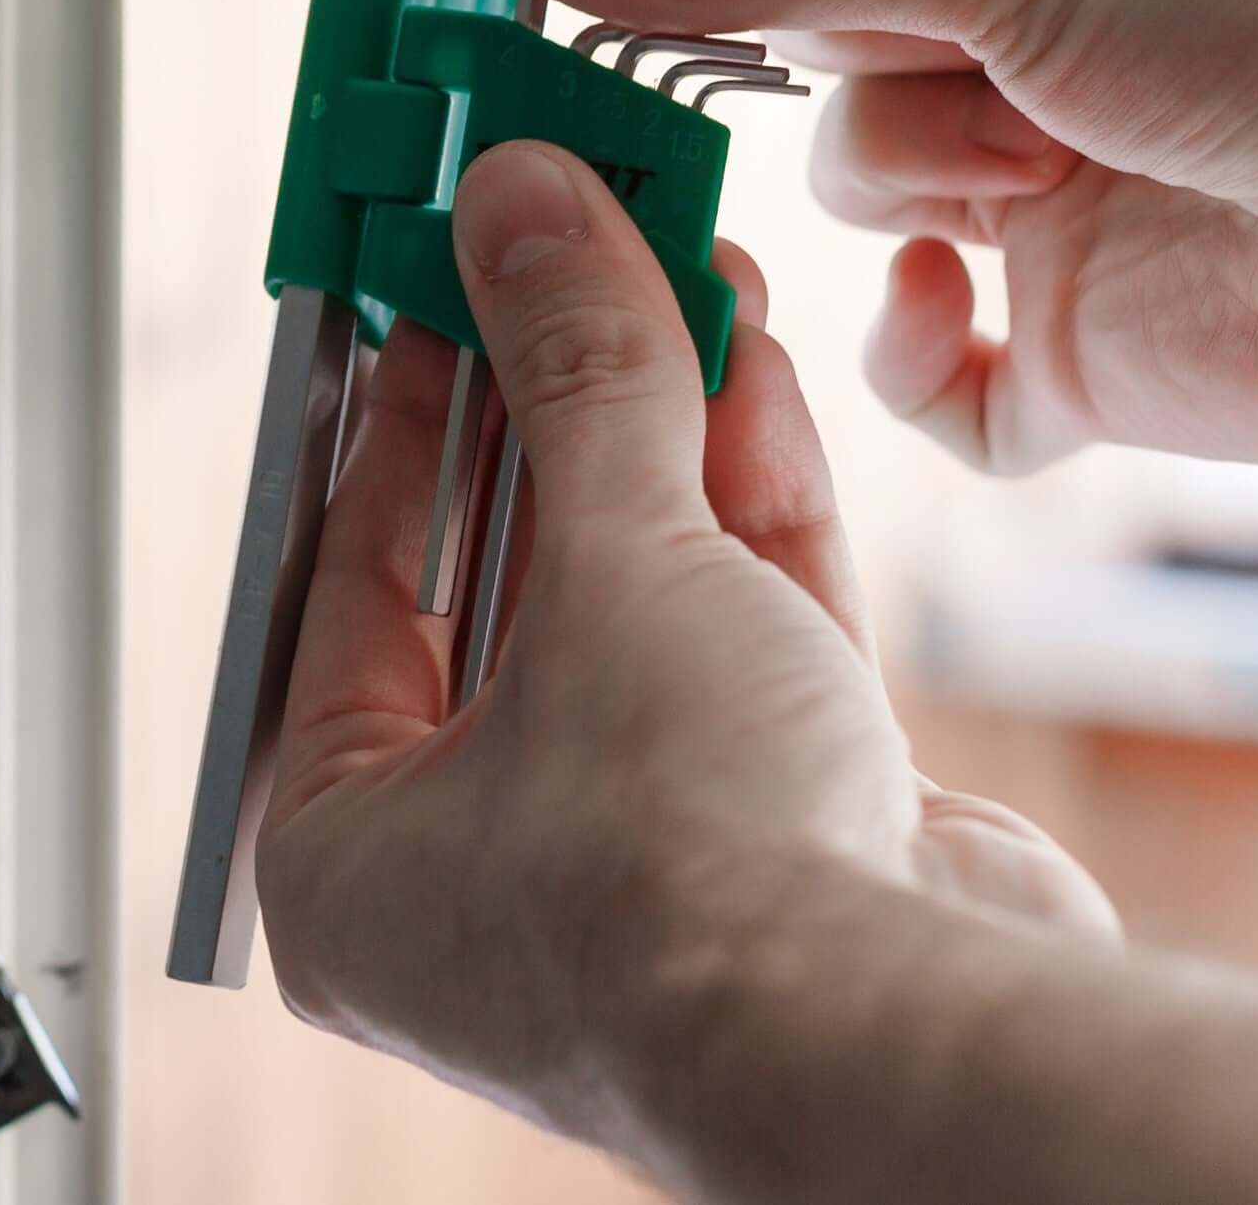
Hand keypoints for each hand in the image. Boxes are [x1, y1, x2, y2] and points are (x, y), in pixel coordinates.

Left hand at [253, 142, 1114, 1153]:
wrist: (907, 1043)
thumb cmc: (690, 886)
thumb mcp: (610, 569)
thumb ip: (574, 379)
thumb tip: (523, 215)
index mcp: (350, 855)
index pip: (350, 585)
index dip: (399, 417)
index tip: (430, 293)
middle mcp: (484, 868)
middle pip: (503, 583)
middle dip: (553, 406)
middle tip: (562, 260)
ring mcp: (644, 857)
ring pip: (638, 601)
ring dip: (667, 432)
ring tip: (675, 269)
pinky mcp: (788, 839)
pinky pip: (744, 643)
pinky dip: (752, 512)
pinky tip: (753, 373)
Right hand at [451, 0, 1257, 470]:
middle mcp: (1034, 31)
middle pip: (802, 52)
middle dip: (809, 66)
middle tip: (787, 61)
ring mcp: (1053, 191)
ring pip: (854, 199)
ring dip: (924, 186)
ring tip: (1043, 165)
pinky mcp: (1082, 343)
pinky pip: (935, 377)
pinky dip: (929, 360)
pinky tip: (968, 309)